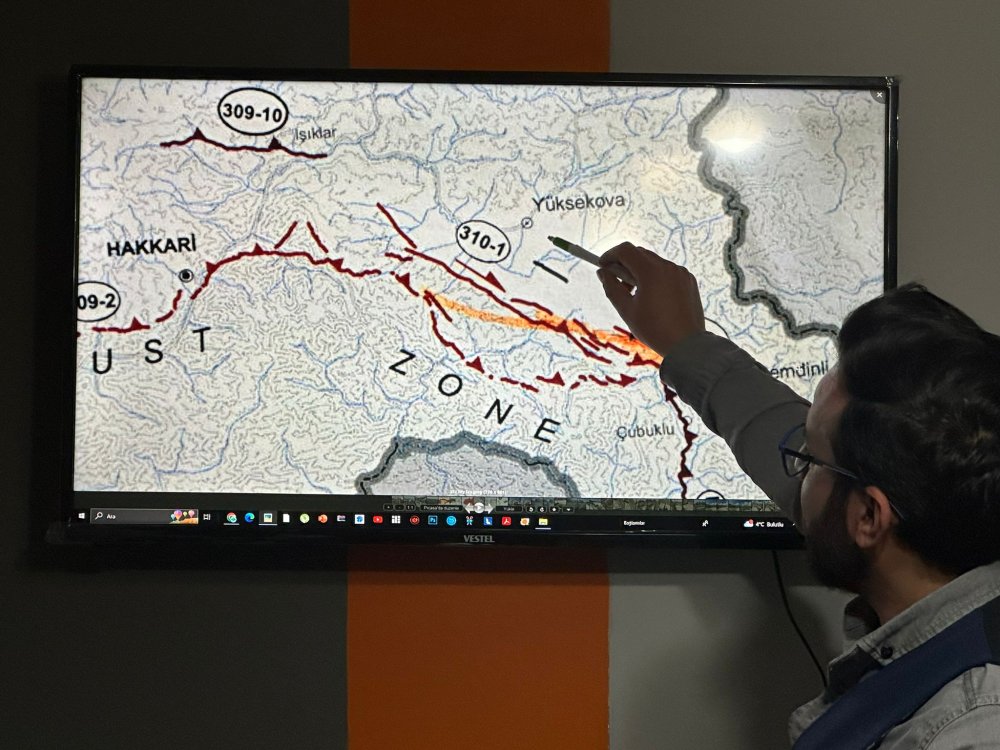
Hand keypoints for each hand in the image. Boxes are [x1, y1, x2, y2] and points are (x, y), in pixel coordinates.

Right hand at [597, 242, 705, 357]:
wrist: (686, 345)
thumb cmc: (654, 329)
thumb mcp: (626, 309)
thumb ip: (611, 287)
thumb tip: (602, 272)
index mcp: (651, 272)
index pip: (625, 250)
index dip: (610, 254)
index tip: (602, 264)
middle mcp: (668, 267)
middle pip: (639, 253)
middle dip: (625, 263)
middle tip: (617, 282)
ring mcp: (681, 272)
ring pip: (654, 262)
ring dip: (640, 270)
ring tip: (636, 293)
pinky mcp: (689, 280)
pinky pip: (668, 271)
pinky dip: (656, 277)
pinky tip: (654, 297)